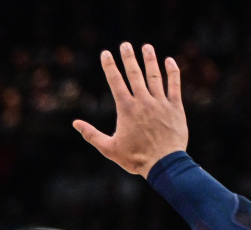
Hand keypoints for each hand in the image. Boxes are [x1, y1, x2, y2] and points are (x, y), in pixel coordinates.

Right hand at [73, 43, 187, 176]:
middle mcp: (143, 101)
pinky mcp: (175, 107)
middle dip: (128, 57)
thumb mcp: (109, 149)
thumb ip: (91, 134)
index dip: (110, 66)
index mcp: (126, 109)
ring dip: (150, 60)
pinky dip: (172, 72)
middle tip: (125, 44)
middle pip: (134, 74)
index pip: (116, 82)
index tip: (106, 53)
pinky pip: (174, 85)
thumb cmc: (135, 158)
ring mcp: (160, 102)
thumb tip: (75, 123)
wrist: (164, 163)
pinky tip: (169, 61)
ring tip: (146, 47)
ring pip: (154, 76)